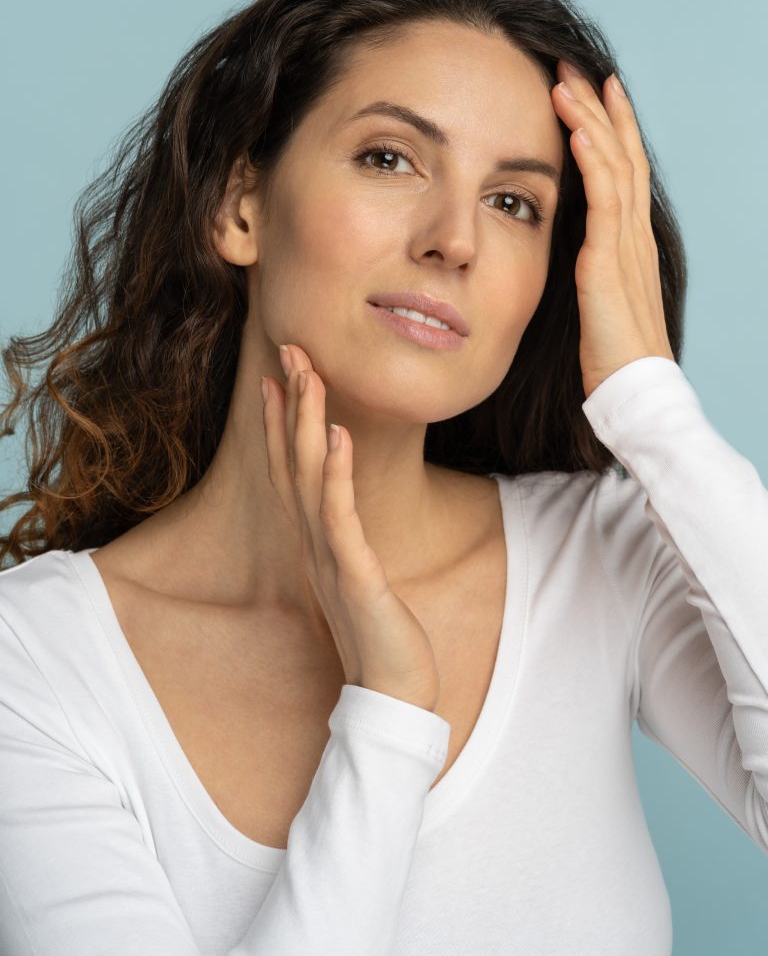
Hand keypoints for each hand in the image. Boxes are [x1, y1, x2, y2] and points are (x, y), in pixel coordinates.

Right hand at [261, 344, 441, 712]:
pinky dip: (338, 474)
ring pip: (312, 478)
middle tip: (289, 351)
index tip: (279, 378)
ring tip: (309, 375)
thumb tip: (345, 521)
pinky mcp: (354, 575)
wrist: (392, 696)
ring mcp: (330, 557)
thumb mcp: (359, 580)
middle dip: (291, 404)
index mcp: (317, 541)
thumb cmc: (379, 638)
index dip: (283, 423)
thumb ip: (346, 547)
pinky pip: (341, 516)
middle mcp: (315, 543)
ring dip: (309, 423)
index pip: (293, 471)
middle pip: (294, 461)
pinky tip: (341, 437)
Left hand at [551, 61, 675, 399]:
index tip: (592, 89)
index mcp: (629, 241)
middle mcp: (633, 234)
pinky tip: (580, 135)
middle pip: (621, 155)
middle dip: (598, 108)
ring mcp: (626, 246)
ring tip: (567, 83)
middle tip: (574, 66)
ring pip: (614, 167)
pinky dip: (594, 165)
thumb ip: (588, 264)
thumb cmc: (612, 352)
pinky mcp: (611, 264)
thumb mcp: (596, 296)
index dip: (609, 126)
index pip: (622, 169)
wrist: (634, 388)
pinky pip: (606, 204)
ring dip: (590, 122)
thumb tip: (570, 247)